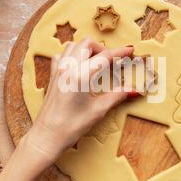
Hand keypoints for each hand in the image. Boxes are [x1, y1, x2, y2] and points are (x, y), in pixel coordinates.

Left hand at [25, 38, 134, 161]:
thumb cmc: (71, 126)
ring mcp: (58, 71)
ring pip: (73, 46)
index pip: (104, 56)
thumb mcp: (98, 110)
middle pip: (87, 43)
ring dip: (87, 50)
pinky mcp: (52, 76)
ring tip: (97, 63)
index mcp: (81, 75)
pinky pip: (62, 56)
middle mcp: (68, 68)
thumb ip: (117, 96)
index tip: (130, 50)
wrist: (46, 136)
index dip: (120, 52)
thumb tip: (133, 90)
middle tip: (112, 62)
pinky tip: (79, 67)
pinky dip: (73, 55)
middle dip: (102, 48)